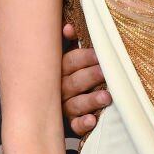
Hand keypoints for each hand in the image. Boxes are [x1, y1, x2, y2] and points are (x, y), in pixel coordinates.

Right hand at [62, 21, 109, 135]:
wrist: (46, 108)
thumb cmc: (68, 74)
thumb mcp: (65, 56)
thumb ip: (67, 41)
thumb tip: (69, 27)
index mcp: (59, 70)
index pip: (69, 62)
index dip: (83, 57)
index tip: (100, 54)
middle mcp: (59, 89)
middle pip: (73, 82)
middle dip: (89, 76)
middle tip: (104, 72)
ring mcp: (64, 108)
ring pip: (75, 104)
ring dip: (90, 100)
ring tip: (106, 97)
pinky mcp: (70, 125)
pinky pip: (75, 126)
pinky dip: (83, 123)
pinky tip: (92, 121)